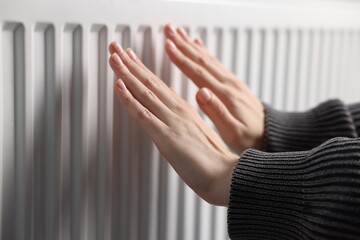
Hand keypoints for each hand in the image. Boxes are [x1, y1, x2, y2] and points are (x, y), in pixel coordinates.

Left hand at [108, 42, 237, 205]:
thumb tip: (173, 120)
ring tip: (114, 57)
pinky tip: (119, 86)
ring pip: (145, 93)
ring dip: (126, 74)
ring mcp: (172, 122)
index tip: (130, 57)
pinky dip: (129, 99)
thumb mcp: (198, 135)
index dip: (142, 70)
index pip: (159, 85)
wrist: (225, 176)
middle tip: (116, 47)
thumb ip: (184, 124)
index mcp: (186, 110)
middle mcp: (178, 111)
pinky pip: (143, 115)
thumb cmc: (214, 160)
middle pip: (150, 82)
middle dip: (130, 63)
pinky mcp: (167, 138)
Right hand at [164, 24, 264, 153]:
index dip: (181, 59)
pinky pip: (216, 63)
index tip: (169, 45)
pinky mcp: (233, 84)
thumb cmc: (251, 137)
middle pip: (202, 60)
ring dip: (191, 45)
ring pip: (208, 58)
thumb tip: (201, 93)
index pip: (198, 73)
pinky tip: (198, 45)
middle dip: (183, 44)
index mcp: (225, 95)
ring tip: (179, 33)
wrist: (271, 135)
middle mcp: (229, 84)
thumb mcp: (233, 132)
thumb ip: (216, 112)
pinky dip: (205, 52)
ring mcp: (232, 82)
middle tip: (169, 30)